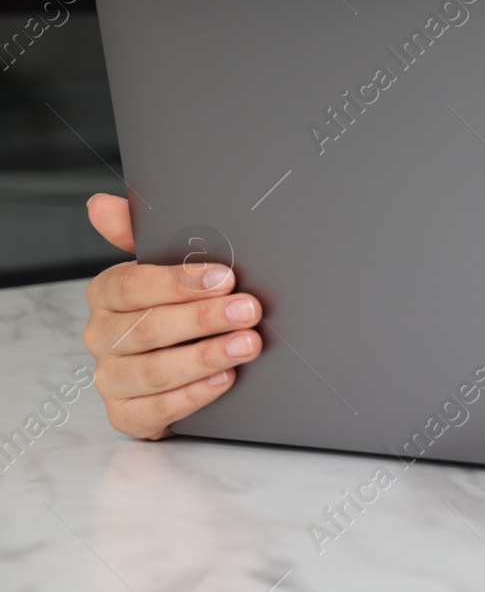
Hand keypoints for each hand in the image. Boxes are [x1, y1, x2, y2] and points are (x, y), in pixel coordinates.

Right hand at [81, 193, 263, 439]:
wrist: (176, 362)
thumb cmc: (172, 304)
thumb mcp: (164, 264)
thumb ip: (138, 233)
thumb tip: (101, 205)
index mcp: (107, 295)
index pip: (131, 286)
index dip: (177, 282)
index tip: (224, 278)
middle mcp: (103, 337)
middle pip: (147, 329)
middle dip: (204, 319)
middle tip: (249, 310)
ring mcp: (112, 378)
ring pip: (153, 371)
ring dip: (205, 357)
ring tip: (247, 344)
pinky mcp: (127, 414)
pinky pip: (154, 411)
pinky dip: (192, 396)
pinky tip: (224, 379)